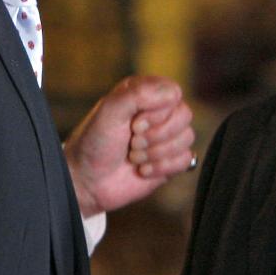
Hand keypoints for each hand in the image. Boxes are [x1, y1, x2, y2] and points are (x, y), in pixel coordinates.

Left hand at [65, 76, 194, 217]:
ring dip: (156, 153)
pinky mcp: (172, 160)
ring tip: (134, 157)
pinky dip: (162, 167)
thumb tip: (172, 93)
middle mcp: (159, 113)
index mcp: (145, 93)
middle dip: (156, 135)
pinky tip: (143, 170)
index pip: (173, 93)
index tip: (134, 124)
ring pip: (187, 138)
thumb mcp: (109, 111)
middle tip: (133, 142)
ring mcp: (167, 137)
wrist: (88, 181)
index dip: (158, 112)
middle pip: (185, 115)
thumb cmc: (94, 143)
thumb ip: (137, 93)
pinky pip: (186, 159)